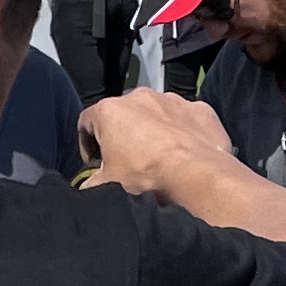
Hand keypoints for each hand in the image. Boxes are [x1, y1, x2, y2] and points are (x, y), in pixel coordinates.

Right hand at [82, 87, 238, 193]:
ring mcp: (172, 100)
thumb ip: (91, 184)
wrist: (197, 176)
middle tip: (130, 163)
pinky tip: (185, 153)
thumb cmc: (148, 176)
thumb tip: (88, 188)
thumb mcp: (107, 186)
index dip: (87, 144)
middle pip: (123, 115)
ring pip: (156, 114)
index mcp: (109, 110)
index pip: (86, 123)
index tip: (95, 162)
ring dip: (154, 131)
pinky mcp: (199, 109)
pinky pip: (186, 119)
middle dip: (123, 136)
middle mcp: (139, 97)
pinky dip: (183, 132)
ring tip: (160, 159)